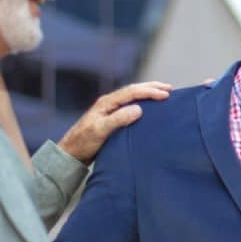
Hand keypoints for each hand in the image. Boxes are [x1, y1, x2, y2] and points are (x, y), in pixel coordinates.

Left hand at [57, 81, 171, 163]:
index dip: (150, 92)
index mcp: (107, 102)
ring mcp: (110, 110)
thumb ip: (118, 119)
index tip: (166, 95)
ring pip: (133, 96)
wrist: (71, 153)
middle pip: (133, 90)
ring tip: (163, 93)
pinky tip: (150, 107)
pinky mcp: (112, 118)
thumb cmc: (83, 143)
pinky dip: (143, 102)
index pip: (132, 92)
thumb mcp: (100, 131)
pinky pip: (131, 104)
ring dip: (148, 93)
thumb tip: (139, 109)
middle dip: (152, 87)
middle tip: (170, 89)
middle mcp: (109, 103)